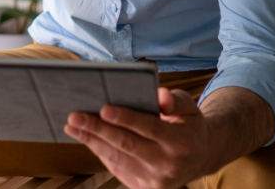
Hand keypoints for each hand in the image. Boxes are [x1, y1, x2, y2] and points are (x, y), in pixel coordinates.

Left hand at [64, 88, 213, 188]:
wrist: (201, 158)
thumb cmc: (189, 125)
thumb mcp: (189, 108)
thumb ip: (174, 101)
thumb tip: (159, 95)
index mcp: (181, 142)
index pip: (149, 128)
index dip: (126, 118)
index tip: (103, 109)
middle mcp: (169, 164)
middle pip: (127, 145)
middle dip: (97, 130)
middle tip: (74, 116)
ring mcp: (156, 180)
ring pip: (117, 159)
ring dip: (91, 142)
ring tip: (72, 127)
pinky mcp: (145, 188)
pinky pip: (117, 168)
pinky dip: (100, 152)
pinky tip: (87, 139)